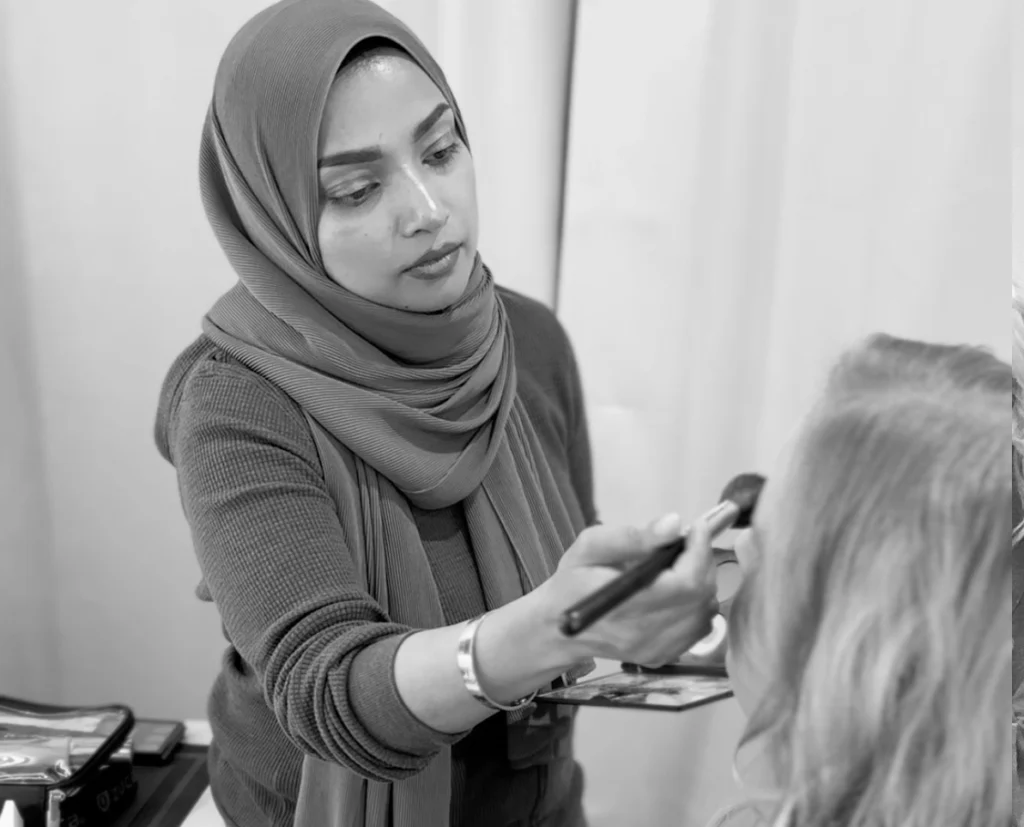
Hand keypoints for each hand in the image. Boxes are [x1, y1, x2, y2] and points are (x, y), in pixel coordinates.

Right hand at [537, 513, 718, 667]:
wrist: (557, 629)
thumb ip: (631, 537)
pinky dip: (697, 605)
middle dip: (702, 563)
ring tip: (681, 565)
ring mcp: (655, 649)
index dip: (699, 552)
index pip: (686, 583)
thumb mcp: (590, 547)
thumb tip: (673, 524)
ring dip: (701, 583)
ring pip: (704, 613)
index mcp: (625, 605)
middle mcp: (644, 633)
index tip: (695, 528)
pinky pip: (698, 629)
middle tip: (687, 543)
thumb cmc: (572, 583)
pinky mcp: (661, 657)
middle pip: (700, 598)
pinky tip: (678, 592)